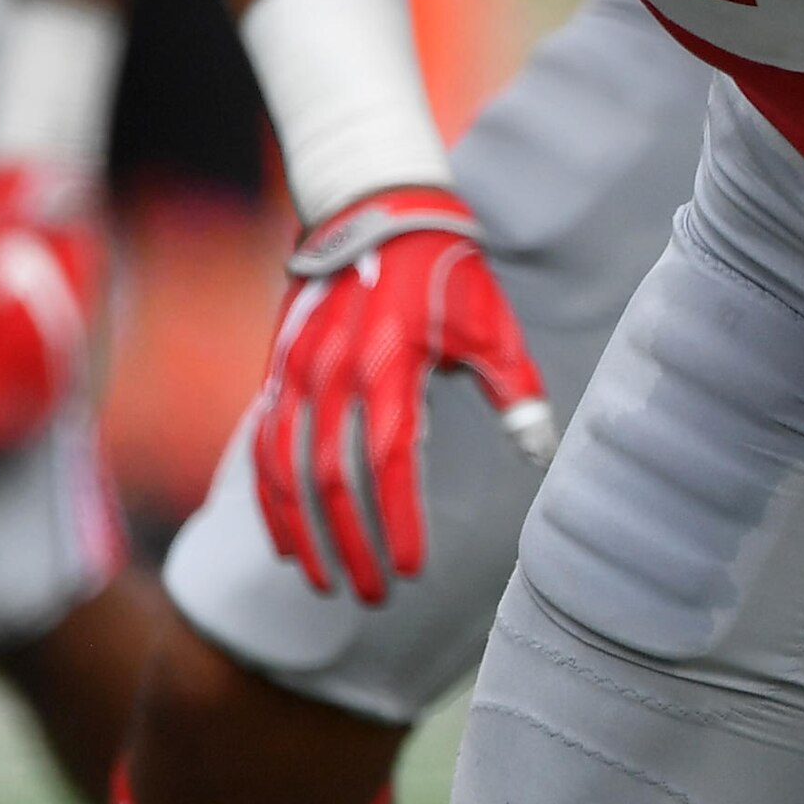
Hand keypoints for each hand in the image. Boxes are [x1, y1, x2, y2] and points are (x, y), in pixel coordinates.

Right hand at [251, 185, 553, 605]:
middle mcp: (335, 372)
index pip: (389, 461)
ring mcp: (298, 371)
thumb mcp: (491, 325)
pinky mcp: (280, 369)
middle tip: (375, 596)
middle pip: (331, 479)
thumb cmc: (446, 272)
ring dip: (303, 533)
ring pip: (285, 469)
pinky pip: (264, 445)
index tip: (412, 570)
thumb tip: (539, 454)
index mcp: (391, 365)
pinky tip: (287, 541)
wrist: (377, 207)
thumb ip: (516, 392)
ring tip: (325, 584)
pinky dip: (271, 499)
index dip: (398, 520)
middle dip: (352, 545)